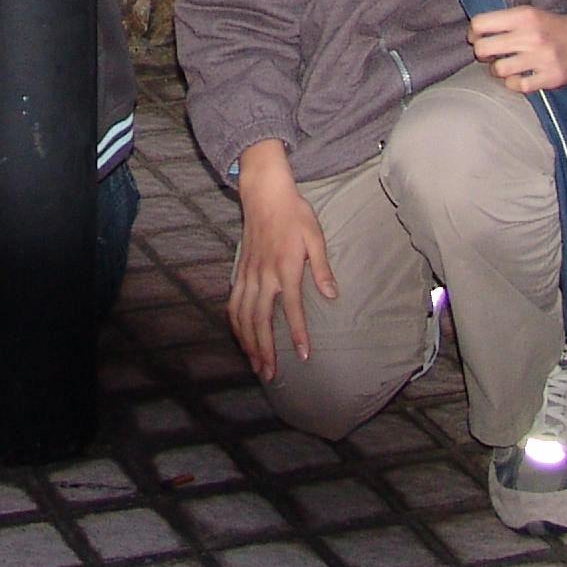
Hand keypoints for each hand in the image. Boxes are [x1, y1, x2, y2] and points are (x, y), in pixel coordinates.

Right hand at [229, 141, 336, 380]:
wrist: (264, 193)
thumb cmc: (294, 213)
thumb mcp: (315, 236)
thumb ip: (322, 267)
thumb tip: (331, 294)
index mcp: (285, 268)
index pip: (291, 309)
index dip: (297, 334)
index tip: (302, 356)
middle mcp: (264, 275)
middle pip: (260, 320)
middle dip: (264, 349)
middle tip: (270, 373)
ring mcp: (249, 273)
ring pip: (243, 315)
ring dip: (247, 342)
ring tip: (255, 363)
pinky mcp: (240, 270)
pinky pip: (234, 302)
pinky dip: (235, 323)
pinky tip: (240, 336)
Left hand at [467, 6, 566, 92]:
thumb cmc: (551, 27)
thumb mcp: (528, 14)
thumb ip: (503, 21)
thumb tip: (472, 34)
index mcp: (523, 16)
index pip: (480, 23)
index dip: (473, 32)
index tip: (478, 37)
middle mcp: (531, 36)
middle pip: (483, 49)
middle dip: (483, 53)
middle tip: (491, 54)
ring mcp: (541, 58)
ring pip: (498, 70)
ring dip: (497, 70)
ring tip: (506, 65)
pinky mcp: (550, 77)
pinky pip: (517, 86)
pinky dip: (513, 83)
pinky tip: (518, 76)